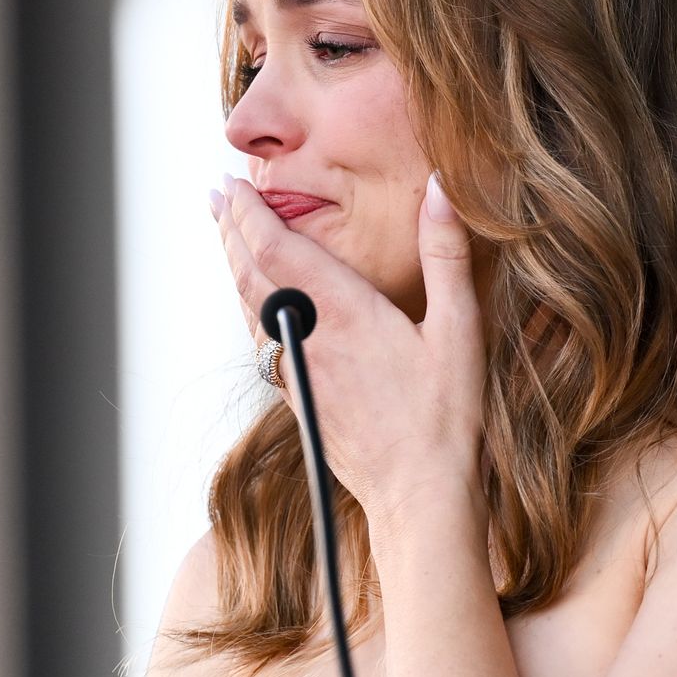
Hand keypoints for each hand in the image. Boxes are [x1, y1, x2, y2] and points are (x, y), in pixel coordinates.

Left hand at [209, 171, 487, 521]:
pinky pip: (258, 339)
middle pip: (249, 272)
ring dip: (232, 263)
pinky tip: (253, 300)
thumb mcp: (459, 329)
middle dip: (230, 229)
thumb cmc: (446, 416)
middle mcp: (308, 338)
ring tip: (225, 233)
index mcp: (343, 312)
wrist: (417, 495)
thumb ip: (447, 254)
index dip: (249, 212)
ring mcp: (297, 370)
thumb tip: (441, 188)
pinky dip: (246, 304)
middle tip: (216, 193)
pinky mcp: (297, 396)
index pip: (276, 248)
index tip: (233, 182)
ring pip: (247, 306)